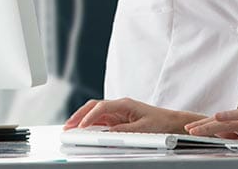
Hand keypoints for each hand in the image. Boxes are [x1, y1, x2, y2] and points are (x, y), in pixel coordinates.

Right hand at [63, 97, 198, 133]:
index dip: (89, 117)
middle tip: (67, 126)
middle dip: (79, 115)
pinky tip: (83, 130)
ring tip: (70, 128)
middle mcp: (120, 105)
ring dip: (82, 119)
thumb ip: (124, 130)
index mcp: (125, 104)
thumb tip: (108, 133)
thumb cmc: (160, 123)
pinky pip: (100, 119)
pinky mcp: (118, 118)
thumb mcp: (143, 129)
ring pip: (95, 112)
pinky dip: (89, 123)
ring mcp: (118, 111)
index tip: (81, 127)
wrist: (170, 123)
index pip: (102, 107)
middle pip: (94, 106)